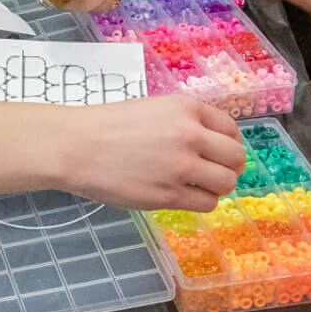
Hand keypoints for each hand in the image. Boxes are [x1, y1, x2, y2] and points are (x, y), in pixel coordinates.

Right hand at [58, 95, 244, 210]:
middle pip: (235, 157)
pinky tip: (185, 196)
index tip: (221, 152)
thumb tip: (211, 144)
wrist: (75, 146)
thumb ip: (184, 122)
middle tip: (216, 173)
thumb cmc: (107, 126)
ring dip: (217, 187)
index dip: (228, 143)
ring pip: (225, 183)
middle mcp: (189, 135)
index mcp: (186, 108)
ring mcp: (181, 166)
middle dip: (230, 167)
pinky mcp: (169, 195)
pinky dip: (201, 202)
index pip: (230, 128)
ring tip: (199, 186)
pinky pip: (206, 204)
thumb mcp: (153, 108)